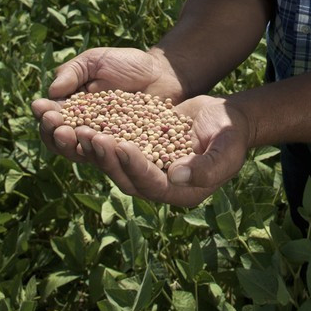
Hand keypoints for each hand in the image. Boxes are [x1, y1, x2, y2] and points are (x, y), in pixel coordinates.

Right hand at [31, 45, 182, 165]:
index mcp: (72, 110)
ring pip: (85, 153)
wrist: (162, 72)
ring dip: (78, 147)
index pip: (52, 119)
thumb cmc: (126, 64)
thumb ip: (73, 72)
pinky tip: (106, 142)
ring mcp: (106, 142)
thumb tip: (52, 91)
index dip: (45, 116)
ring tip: (79, 135)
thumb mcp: (95, 60)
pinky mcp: (128, 150)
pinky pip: (116, 156)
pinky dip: (109, 151)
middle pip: (63, 142)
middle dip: (56, 135)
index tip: (42, 108)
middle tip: (60, 127)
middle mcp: (85, 130)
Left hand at [75, 94, 252, 207]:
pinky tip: (84, 121)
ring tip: (79, 130)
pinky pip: (117, 147)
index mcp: (182, 192)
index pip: (152, 183)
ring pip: (116, 164)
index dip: (134, 166)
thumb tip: (176, 176)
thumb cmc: (231, 133)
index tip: (120, 145)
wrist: (226, 118)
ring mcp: (149, 169)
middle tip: (90, 136)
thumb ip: (207, 166)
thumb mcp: (226, 149)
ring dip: (97, 150)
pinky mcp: (141, 151)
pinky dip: (101, 137)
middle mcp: (161, 185)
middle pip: (126, 177)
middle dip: (107, 158)